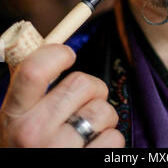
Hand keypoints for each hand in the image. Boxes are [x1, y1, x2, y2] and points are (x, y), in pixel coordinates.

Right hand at [0, 44, 124, 147]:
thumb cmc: (29, 152)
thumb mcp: (17, 124)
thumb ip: (31, 92)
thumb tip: (57, 51)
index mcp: (13, 117)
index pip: (33, 69)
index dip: (57, 53)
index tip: (68, 55)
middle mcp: (33, 134)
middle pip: (81, 83)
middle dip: (93, 89)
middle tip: (86, 102)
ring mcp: (60, 152)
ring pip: (104, 110)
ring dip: (104, 118)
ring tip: (88, 133)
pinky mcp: (87, 166)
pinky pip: (114, 139)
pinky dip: (110, 142)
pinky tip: (94, 151)